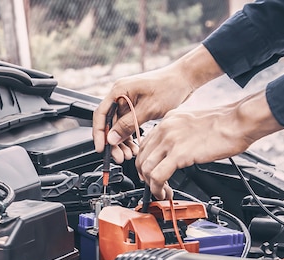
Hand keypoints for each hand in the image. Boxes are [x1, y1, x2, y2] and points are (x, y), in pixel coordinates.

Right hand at [92, 45, 223, 163]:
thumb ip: (128, 124)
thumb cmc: (169, 87)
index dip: (99, 133)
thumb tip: (111, 138)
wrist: (184, 79)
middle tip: (119, 156)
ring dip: (121, 142)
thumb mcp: (148, 108)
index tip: (101, 148)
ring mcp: (127, 102)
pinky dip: (129, 137)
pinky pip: (127, 126)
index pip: (101, 114)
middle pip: (109, 123)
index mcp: (119, 90)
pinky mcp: (134, 108)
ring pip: (117, 127)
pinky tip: (134, 147)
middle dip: (113, 142)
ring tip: (129, 155)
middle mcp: (120, 96)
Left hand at [136, 91, 283, 198]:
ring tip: (161, 193)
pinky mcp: (179, 153)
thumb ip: (180, 135)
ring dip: (150, 185)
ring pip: (146, 168)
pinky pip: (157, 176)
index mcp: (168, 121)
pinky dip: (157, 188)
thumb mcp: (193, 124)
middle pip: (141, 157)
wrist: (239, 121)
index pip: (145, 144)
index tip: (149, 173)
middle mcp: (165, 128)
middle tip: (153, 186)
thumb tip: (176, 150)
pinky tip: (164, 193)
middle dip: (144, 176)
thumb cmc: (225, 123)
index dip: (144, 162)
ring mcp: (170, 140)